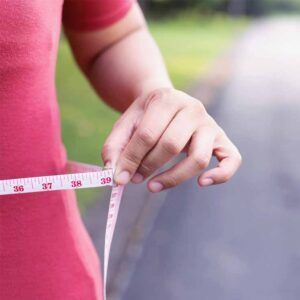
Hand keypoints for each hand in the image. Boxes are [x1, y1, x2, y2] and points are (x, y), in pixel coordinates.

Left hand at [102, 88, 241, 191]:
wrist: (166, 103)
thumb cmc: (145, 117)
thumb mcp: (125, 125)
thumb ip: (115, 147)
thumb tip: (114, 175)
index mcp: (167, 100)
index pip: (148, 134)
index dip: (131, 159)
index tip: (119, 178)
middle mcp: (193, 109)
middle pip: (171, 146)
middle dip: (148, 167)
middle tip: (134, 179)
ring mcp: (210, 124)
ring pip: (197, 158)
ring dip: (173, 177)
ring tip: (152, 186)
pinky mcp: (222, 139)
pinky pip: (232, 159)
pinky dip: (221, 175)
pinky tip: (202, 183)